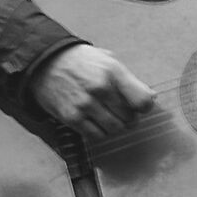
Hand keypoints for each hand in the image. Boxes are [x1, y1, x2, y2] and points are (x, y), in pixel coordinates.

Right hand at [31, 44, 156, 142]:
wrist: (45, 62)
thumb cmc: (80, 61)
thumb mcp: (109, 61)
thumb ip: (130, 80)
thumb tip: (150, 98)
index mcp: (112, 72)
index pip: (142, 101)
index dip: (144, 107)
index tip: (139, 107)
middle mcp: (100, 89)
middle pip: (130, 118)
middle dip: (129, 117)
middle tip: (121, 111)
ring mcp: (85, 104)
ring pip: (115, 129)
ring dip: (115, 126)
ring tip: (108, 116)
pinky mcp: (71, 117)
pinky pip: (96, 135)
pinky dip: (99, 131)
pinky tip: (96, 121)